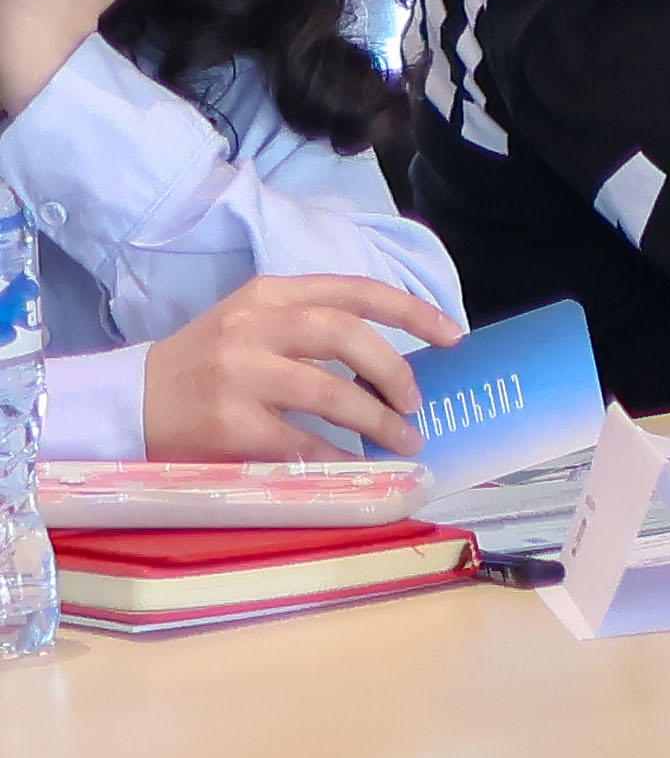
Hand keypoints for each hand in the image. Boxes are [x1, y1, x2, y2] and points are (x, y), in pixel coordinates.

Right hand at [126, 272, 465, 459]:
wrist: (128, 402)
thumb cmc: (204, 364)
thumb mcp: (253, 323)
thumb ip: (312, 327)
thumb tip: (394, 361)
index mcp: (268, 295)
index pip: (354, 291)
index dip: (412, 311)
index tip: (454, 336)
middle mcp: (254, 327)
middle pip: (347, 335)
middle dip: (395, 371)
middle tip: (416, 402)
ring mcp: (239, 375)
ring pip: (331, 392)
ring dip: (379, 421)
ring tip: (405, 440)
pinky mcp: (229, 424)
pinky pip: (302, 443)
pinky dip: (340, 457)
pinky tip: (361, 466)